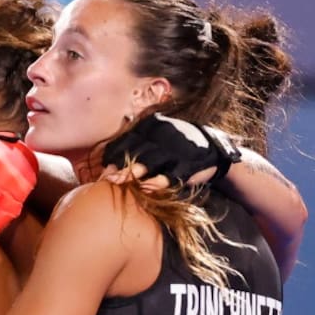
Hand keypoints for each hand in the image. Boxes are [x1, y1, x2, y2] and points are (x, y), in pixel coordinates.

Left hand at [101, 113, 240, 188]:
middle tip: (107, 180)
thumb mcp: (155, 142)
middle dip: (119, 167)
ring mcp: (177, 147)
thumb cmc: (174, 150)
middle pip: (135, 151)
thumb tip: (105, 168)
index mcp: (151, 125)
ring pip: (151, 161)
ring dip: (134, 173)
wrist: (213, 149)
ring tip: (118, 183)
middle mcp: (163, 132)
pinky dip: (159, 181)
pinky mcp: (190, 162)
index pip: (125, 140)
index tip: (102, 172)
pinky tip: (147, 189)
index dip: (112, 157)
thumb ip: (134, 150)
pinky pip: (172, 173)